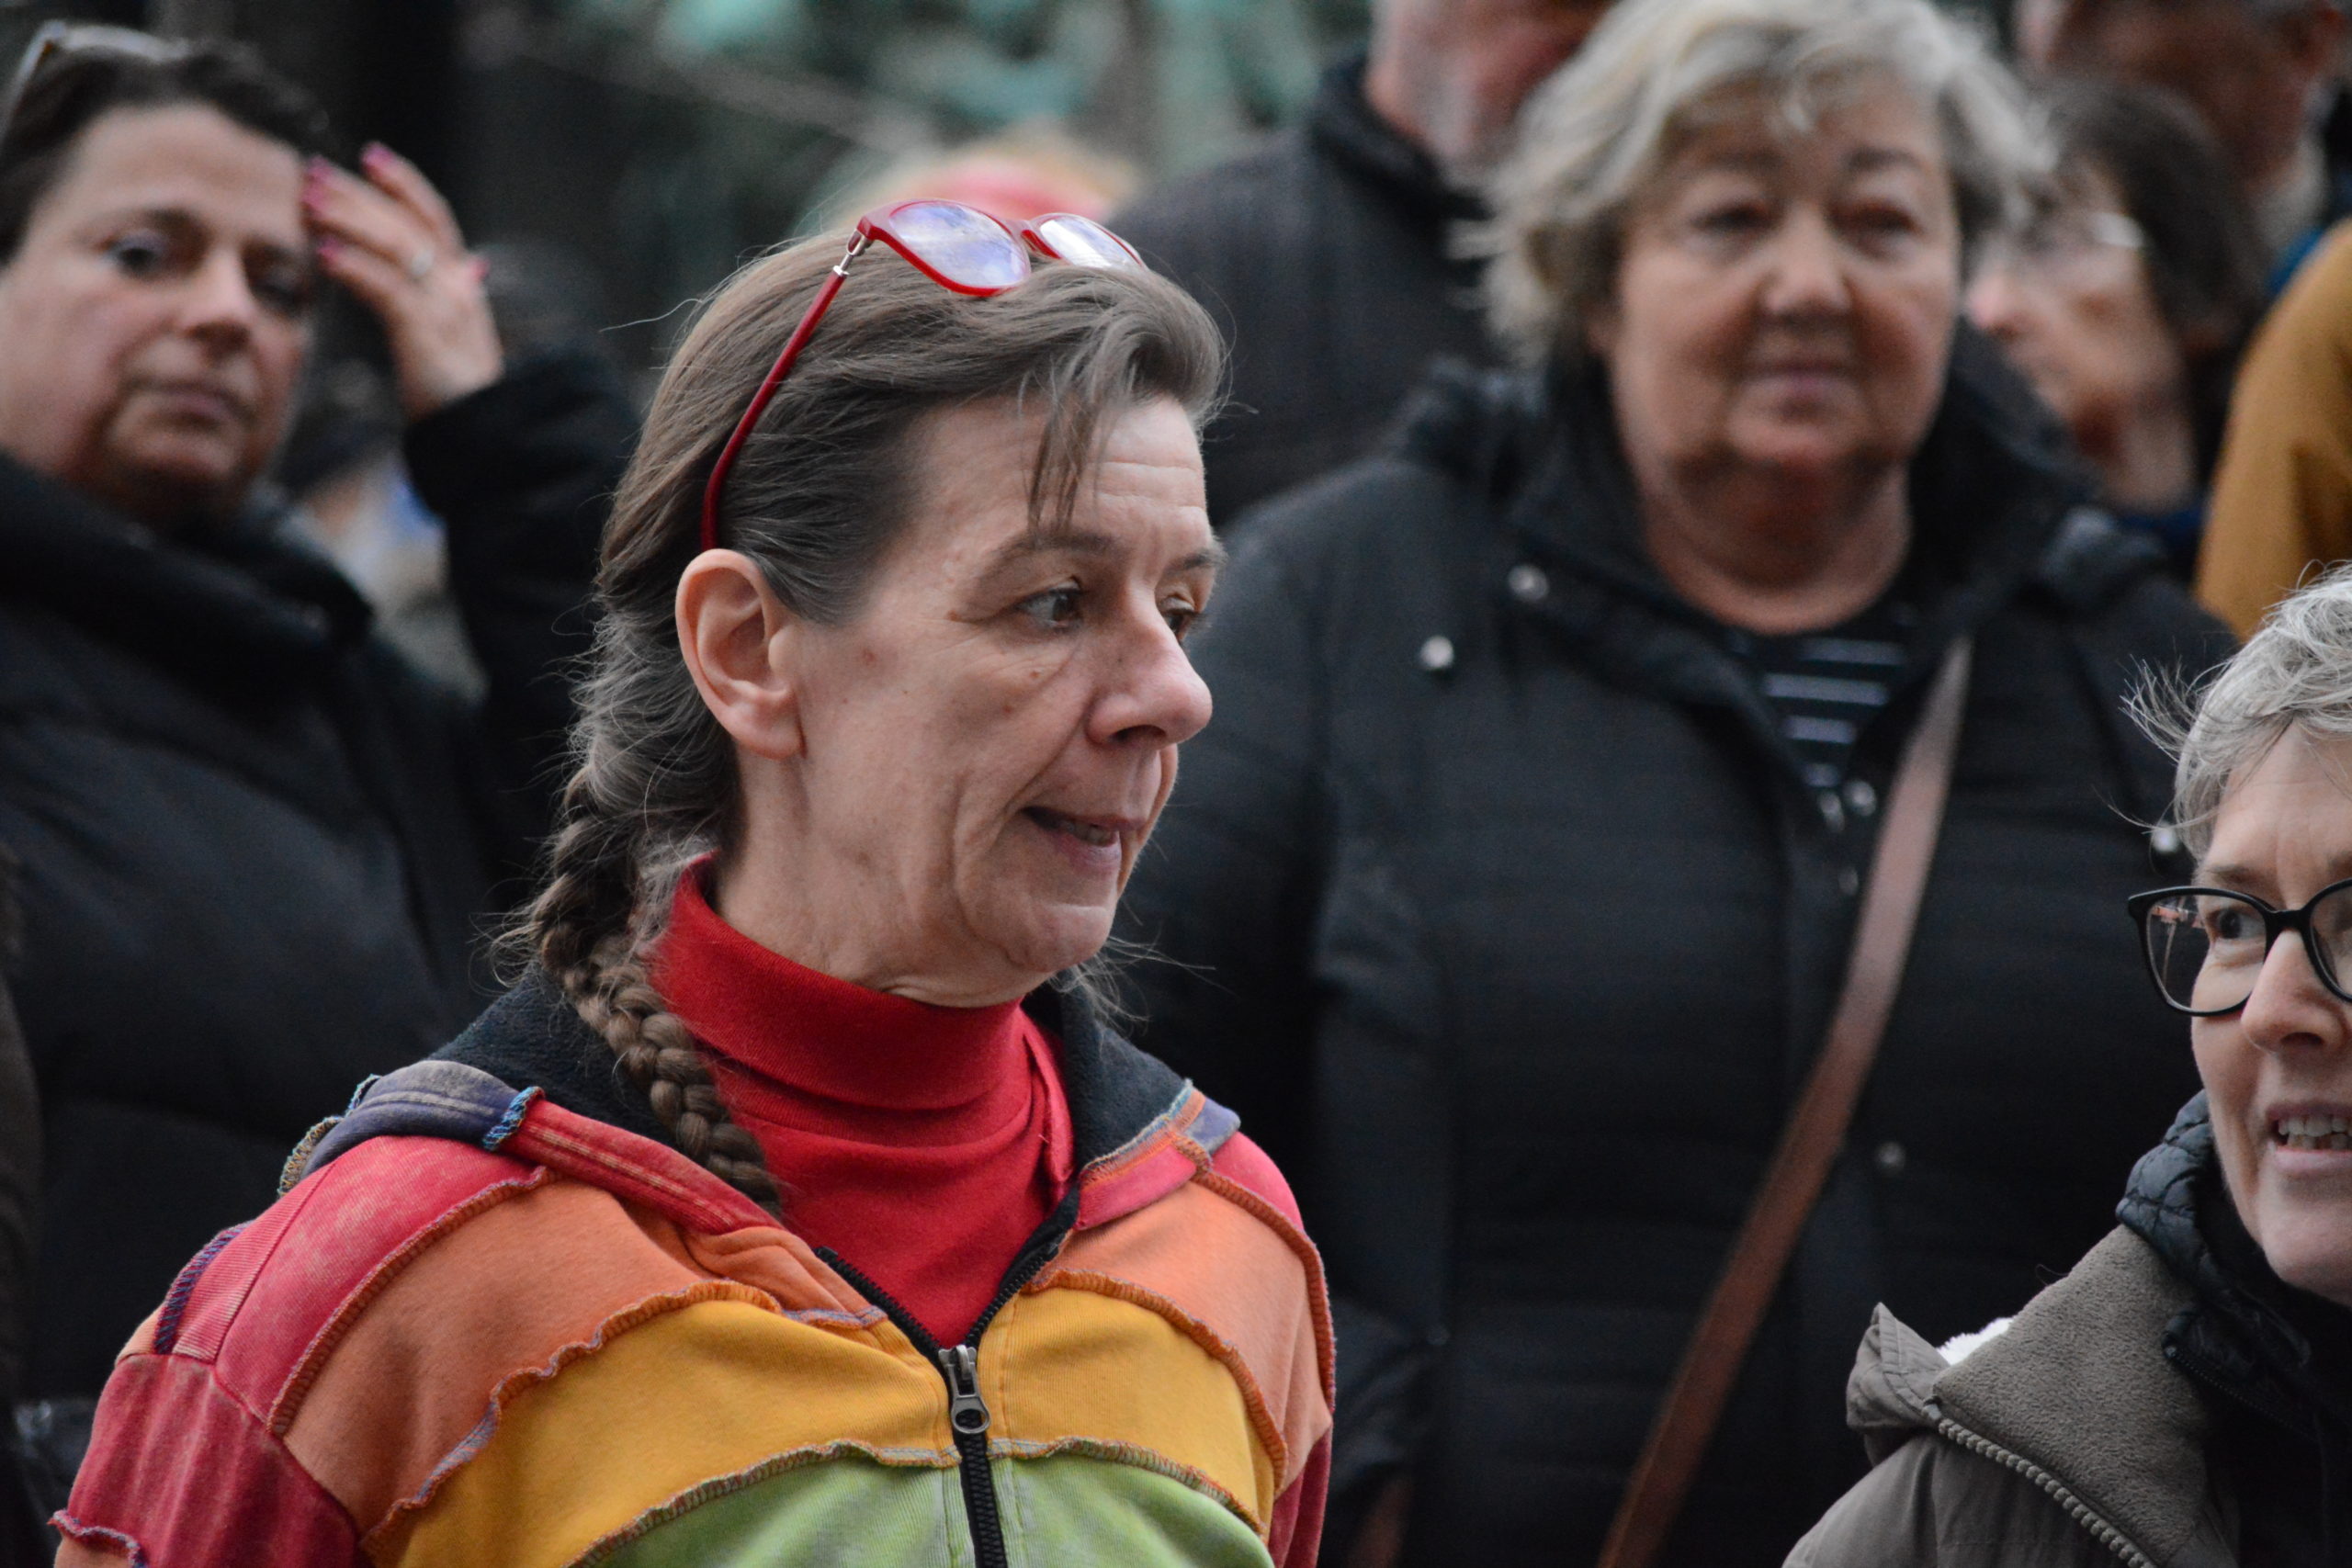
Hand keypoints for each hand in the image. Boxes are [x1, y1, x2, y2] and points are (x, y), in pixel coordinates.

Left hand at [304, 144, 504, 421]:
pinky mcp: (426, 333)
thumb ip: (459, 296)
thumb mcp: (461, 334)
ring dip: (347, 220)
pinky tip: (323, 253)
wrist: (487, 434)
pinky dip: (353, 266)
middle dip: (357, 194)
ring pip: (394, 246)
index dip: (404, 184)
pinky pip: (386, 288)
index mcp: (462, 284)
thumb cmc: (462, 392)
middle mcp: (456, 286)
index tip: (370, 155)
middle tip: (312, 172)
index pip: (434, 218)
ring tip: (307, 204)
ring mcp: (444, 307)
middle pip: (404, 223)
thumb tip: (473, 267)